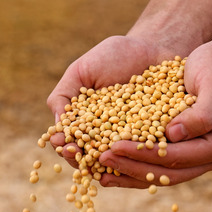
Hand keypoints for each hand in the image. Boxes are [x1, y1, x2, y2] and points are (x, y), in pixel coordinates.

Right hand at [46, 35, 173, 169]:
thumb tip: (55, 127)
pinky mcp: (156, 138)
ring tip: (101, 158)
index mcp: (85, 124)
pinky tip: (131, 156)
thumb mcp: (81, 71)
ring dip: (106, 165)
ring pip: (116, 161)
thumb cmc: (113, 57)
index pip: (70, 142)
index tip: (62, 143)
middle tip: (77, 153)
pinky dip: (138, 159)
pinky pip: (146, 153)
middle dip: (81, 158)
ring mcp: (130, 140)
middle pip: (90, 157)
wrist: (152, 47)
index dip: (64, 145)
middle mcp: (106, 137)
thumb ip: (63, 96)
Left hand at [97, 41, 211, 187]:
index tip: (115, 146)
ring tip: (98, 172)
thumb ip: (200, 112)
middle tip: (101, 158)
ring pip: (160, 174)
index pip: (178, 157)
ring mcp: (198, 158)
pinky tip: (108, 167)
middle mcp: (211, 158)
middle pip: (167, 172)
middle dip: (132, 167)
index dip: (145, 154)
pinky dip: (133, 166)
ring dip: (128, 174)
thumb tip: (172, 135)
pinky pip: (157, 165)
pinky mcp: (184, 151)